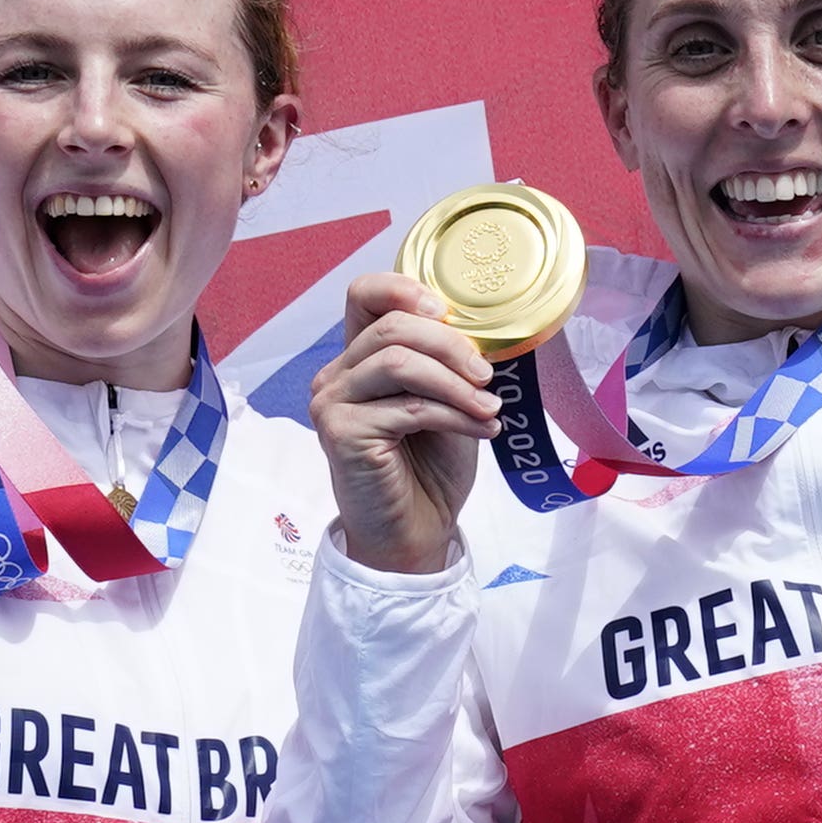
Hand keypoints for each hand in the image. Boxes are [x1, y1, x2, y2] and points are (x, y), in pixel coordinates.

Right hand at [309, 270, 496, 575]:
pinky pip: (407, 407)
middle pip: (391, 327)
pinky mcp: (340, 433)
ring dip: (456, 384)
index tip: (447, 312)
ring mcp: (332, 403)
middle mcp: (336, 375)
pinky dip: (455, 415)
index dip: (403, 289)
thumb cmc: (429, 468)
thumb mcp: (446, 399)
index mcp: (359, 358)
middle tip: (487, 377)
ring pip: (398, 362)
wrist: (415, 533)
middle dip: (450, 346)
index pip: (364, 295)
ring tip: (490, 408)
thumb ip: (444, 362)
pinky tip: (481, 429)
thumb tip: (477, 330)